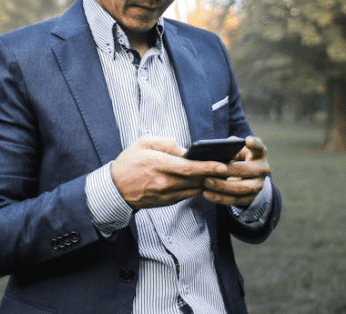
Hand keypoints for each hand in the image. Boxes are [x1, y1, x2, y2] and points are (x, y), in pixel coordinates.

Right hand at [111, 136, 228, 209]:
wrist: (115, 189)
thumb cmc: (129, 162)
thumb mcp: (144, 143)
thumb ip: (166, 144)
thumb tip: (185, 150)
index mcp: (159, 165)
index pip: (189, 168)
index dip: (208, 167)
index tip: (223, 164)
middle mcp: (164, 182)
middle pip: (196, 180)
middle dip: (214, 175)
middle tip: (230, 168)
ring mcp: (166, 194)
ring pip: (194, 189)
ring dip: (208, 182)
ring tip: (221, 174)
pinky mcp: (167, 202)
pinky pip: (187, 195)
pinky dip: (197, 188)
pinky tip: (204, 181)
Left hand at [201, 136, 270, 207]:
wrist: (246, 175)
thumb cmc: (237, 157)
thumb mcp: (236, 149)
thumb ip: (228, 147)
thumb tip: (214, 149)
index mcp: (259, 153)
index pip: (259, 147)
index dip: (254, 144)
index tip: (247, 140)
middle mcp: (262, 169)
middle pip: (246, 170)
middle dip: (229, 170)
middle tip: (214, 169)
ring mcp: (258, 185)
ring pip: (241, 188)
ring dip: (222, 186)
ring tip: (206, 182)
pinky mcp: (251, 198)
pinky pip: (235, 200)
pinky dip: (220, 197)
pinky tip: (206, 193)